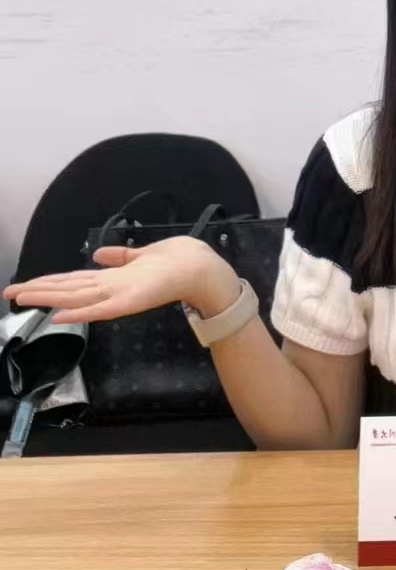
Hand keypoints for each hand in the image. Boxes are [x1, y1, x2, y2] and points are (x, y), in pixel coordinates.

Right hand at [2, 236, 240, 324]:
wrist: (201, 269)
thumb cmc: (177, 261)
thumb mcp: (144, 254)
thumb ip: (120, 256)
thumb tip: (97, 254)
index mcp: (113, 278)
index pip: (74, 280)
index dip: (50, 282)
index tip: (25, 284)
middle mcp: (111, 288)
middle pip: (67, 290)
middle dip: (38, 291)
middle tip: (9, 294)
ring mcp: (119, 295)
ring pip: (75, 297)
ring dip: (48, 299)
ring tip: (22, 299)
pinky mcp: (130, 300)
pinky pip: (99, 308)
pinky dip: (79, 312)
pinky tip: (58, 315)